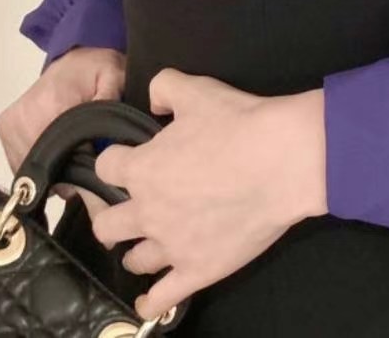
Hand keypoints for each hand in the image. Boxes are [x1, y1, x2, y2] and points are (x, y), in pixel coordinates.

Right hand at [0, 46, 125, 217]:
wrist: (74, 57)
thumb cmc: (95, 69)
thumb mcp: (113, 78)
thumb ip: (110, 102)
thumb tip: (105, 133)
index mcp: (49, 106)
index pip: (57, 157)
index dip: (75, 171)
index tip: (90, 171)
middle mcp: (22, 117)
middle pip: (40, 167)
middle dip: (62, 173)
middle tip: (83, 165)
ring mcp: (10, 124)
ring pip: (27, 168)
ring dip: (48, 170)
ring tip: (70, 155)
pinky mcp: (4, 127)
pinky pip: (18, 161)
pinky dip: (37, 163)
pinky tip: (55, 153)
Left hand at [90, 68, 327, 322]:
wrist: (282, 161)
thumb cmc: (238, 122)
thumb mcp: (195, 89)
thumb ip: (163, 87)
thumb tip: (153, 102)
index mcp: (142, 168)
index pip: (106, 167)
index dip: (116, 159)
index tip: (126, 158)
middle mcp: (147, 211)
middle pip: (107, 223)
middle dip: (113, 214)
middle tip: (128, 207)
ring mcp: (171, 245)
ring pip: (134, 259)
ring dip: (136, 250)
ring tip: (145, 244)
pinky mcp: (197, 270)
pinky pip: (162, 297)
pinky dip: (150, 301)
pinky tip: (146, 302)